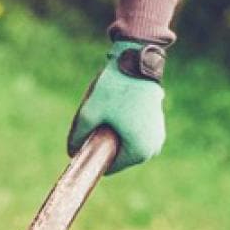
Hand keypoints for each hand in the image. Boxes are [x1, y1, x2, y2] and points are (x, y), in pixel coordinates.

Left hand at [67, 39, 166, 173]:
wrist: (137, 63)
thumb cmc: (114, 89)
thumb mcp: (89, 113)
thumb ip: (78, 136)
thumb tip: (71, 152)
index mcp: (138, 152)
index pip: (109, 167)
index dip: (93, 155)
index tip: (86, 139)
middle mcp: (152, 149)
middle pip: (118, 155)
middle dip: (104, 143)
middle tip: (97, 120)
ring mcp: (158, 136)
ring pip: (126, 144)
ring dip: (114, 135)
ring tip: (108, 113)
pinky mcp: (158, 124)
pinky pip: (136, 134)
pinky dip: (124, 128)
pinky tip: (117, 111)